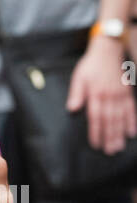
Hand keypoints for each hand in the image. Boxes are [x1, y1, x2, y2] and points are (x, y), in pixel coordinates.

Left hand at [67, 36, 136, 153]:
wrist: (107, 51)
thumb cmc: (91, 66)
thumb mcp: (79, 77)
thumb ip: (76, 94)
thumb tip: (72, 109)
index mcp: (95, 93)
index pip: (96, 116)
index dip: (96, 131)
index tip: (95, 144)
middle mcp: (109, 96)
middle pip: (110, 120)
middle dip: (109, 137)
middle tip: (109, 151)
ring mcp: (120, 95)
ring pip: (120, 117)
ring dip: (120, 133)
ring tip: (119, 146)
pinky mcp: (127, 93)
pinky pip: (131, 109)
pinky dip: (132, 121)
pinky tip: (132, 133)